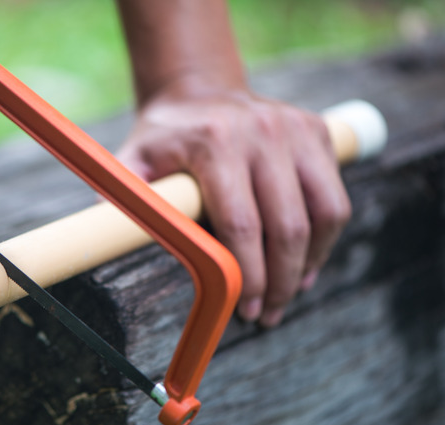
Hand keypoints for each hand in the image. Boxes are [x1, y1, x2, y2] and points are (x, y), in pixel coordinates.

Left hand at [117, 84, 350, 326]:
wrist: (198, 90)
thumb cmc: (163, 138)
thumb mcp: (133, 160)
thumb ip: (125, 199)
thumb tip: (109, 246)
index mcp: (216, 141)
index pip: (241, 223)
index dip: (246, 274)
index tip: (242, 308)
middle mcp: (263, 130)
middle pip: (287, 225)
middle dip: (280, 281)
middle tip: (266, 314)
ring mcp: (296, 129)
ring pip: (324, 214)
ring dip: (309, 263)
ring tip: (289, 293)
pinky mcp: (319, 133)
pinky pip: (334, 198)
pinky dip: (324, 238)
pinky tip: (305, 262)